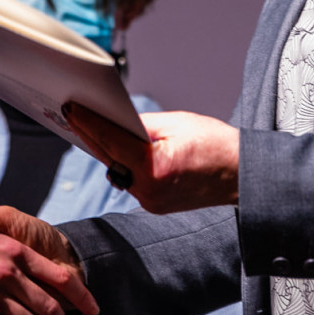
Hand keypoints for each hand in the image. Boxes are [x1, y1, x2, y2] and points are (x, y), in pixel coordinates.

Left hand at [67, 106, 238, 213]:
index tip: (71, 110)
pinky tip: (117, 147)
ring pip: (119, 170)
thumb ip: (141, 124)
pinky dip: (124, 162)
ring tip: (93, 127)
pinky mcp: (155, 204)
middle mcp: (149, 191)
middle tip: (74, 115)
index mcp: (155, 168)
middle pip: (110, 158)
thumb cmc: (215, 144)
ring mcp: (152, 202)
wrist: (242, 175)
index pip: (111, 142)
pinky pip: (131, 179)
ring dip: (108, 150)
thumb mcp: (176, 123)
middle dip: (93, 135)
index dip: (88, 123)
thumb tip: (116, 122)